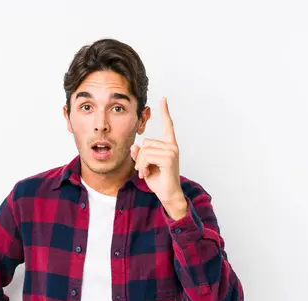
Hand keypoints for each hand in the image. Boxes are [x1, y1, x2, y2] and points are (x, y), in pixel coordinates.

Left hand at [131, 97, 187, 218]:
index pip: (168, 125)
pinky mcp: (168, 158)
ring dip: (140, 163)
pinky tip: (146, 174)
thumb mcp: (145, 165)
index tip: (163, 99)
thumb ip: (140, 154)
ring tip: (145, 173)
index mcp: (169, 145)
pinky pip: (146, 156)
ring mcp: (171, 151)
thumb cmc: (158, 180)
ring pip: (145, 150)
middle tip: (142, 170)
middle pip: (146, 143)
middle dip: (140, 158)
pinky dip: (142, 166)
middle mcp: (172, 146)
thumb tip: (135, 146)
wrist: (168, 195)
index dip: (165, 112)